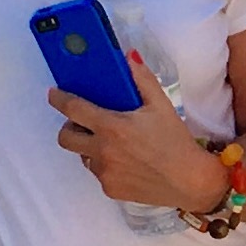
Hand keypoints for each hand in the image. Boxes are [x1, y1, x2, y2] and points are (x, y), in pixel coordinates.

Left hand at [50, 54, 224, 211]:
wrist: (191, 182)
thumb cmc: (176, 142)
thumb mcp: (161, 106)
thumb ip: (142, 79)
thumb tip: (129, 57)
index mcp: (112, 128)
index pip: (73, 109)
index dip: (59, 99)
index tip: (54, 94)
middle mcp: (103, 152)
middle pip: (66, 138)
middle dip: (70, 127)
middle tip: (85, 123)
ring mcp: (104, 173)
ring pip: (83, 155)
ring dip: (90, 146)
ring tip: (113, 142)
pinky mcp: (109, 189)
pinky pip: (98, 172)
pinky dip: (105, 164)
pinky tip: (126, 160)